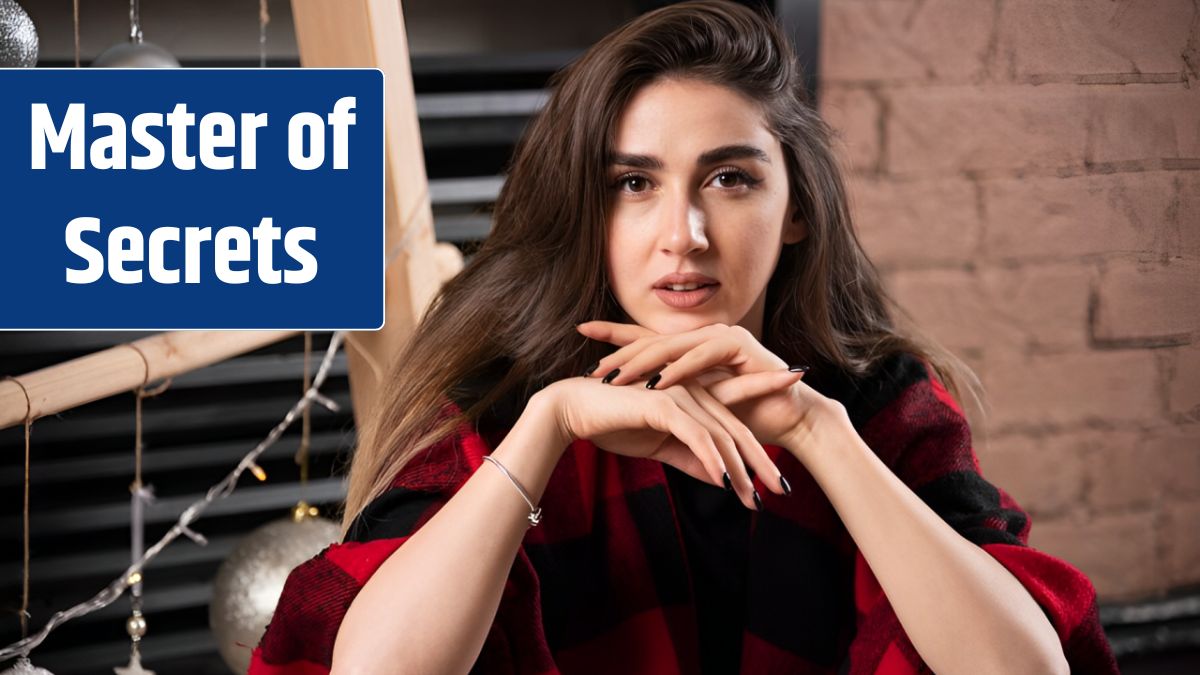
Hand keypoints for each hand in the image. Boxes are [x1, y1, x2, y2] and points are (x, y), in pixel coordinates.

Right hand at [538, 368, 804, 508]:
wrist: (573, 410)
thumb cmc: (614, 424)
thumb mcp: (661, 447)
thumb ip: (691, 459)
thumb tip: (721, 480)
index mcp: (693, 397)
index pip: (733, 427)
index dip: (756, 455)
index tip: (774, 482)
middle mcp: (692, 390)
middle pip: (736, 429)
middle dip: (760, 463)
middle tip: (781, 491)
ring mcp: (679, 394)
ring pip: (720, 434)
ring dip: (739, 469)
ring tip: (753, 497)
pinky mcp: (663, 403)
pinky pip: (695, 434)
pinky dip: (712, 458)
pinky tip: (725, 482)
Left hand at [577, 321, 836, 452]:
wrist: (789, 418)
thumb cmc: (745, 416)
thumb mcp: (696, 409)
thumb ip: (669, 401)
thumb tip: (627, 405)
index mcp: (691, 348)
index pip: (646, 338)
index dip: (614, 334)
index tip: (580, 330)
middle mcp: (704, 336)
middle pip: (652, 340)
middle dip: (620, 353)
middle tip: (593, 369)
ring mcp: (722, 336)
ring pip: (672, 346)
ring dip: (642, 363)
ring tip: (615, 377)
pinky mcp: (739, 346)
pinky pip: (702, 357)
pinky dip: (679, 370)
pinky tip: (657, 383)